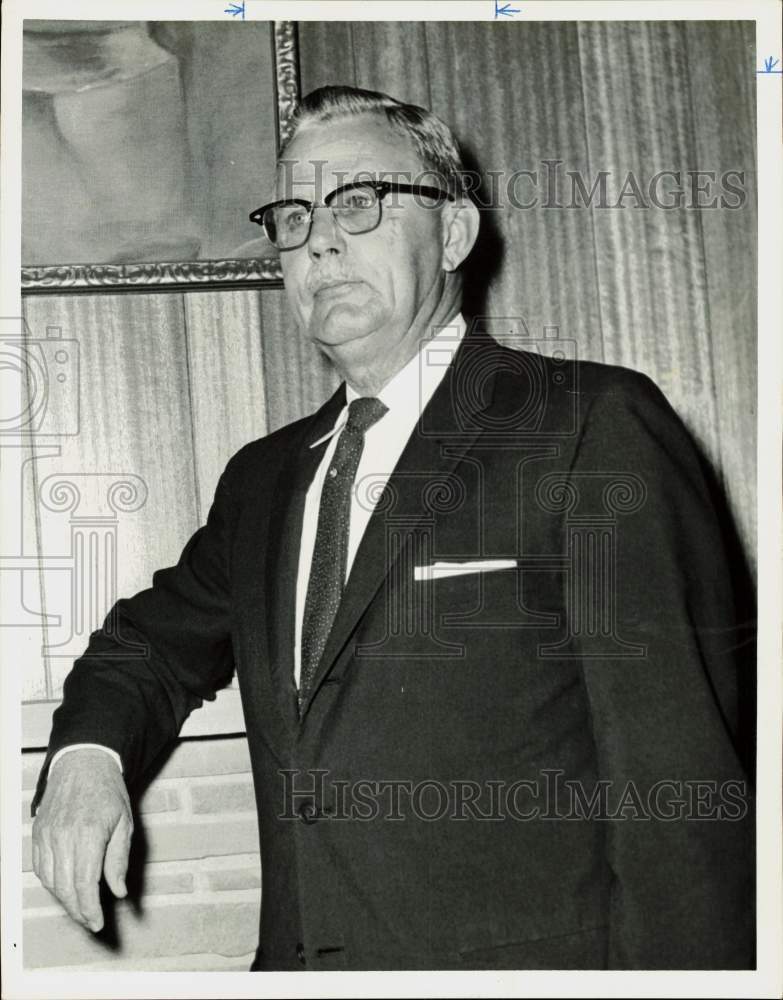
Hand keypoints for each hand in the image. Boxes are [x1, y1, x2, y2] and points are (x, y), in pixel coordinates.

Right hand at [32, 748, 132, 932]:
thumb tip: (118, 892)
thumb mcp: (124, 822)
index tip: (98, 923)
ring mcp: (46, 835)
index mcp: (88, 834)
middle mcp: (63, 837)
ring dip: (64, 900)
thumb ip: (119, 859)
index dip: (90, 909)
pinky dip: (51, 883)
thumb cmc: (108, 791)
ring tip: (80, 909)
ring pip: (50, 881)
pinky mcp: (38, 833)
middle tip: (91, 922)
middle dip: (78, 910)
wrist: (83, 763)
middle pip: (65, 887)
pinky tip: (64, 888)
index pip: (85, 884)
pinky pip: (40, 868)